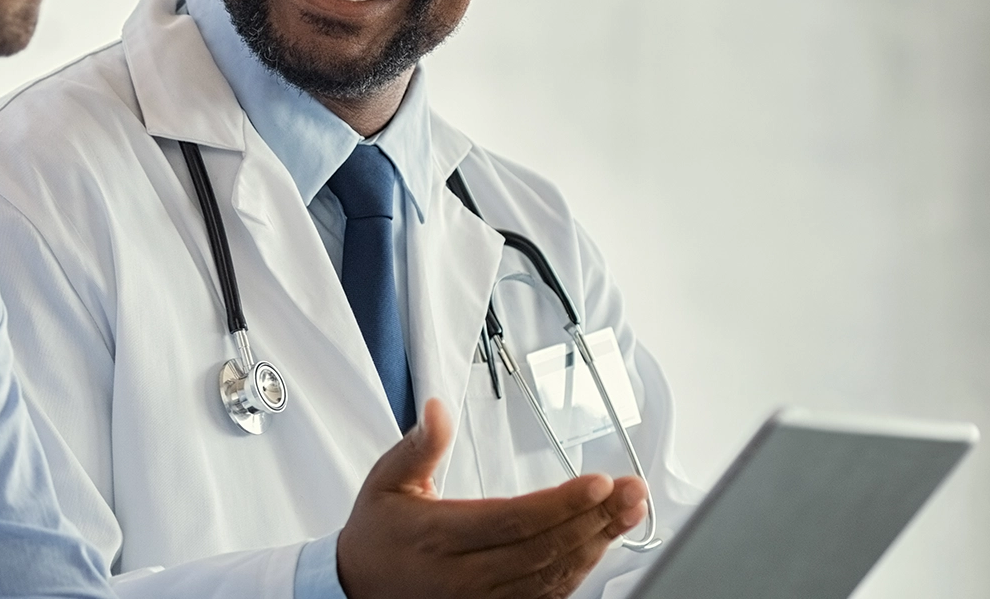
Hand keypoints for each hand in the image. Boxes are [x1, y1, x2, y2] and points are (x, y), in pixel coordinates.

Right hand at [336, 399, 648, 598]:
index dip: (561, 503)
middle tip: (633, 492)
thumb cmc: (377, 534)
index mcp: (440, 536)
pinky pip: (546, 596)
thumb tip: (437, 409)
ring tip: (629, 512)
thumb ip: (419, 445)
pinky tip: (600, 543)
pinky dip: (579, 571)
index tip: (599, 482)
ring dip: (597, 544)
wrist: (357, 589)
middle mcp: (465, 576)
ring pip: (552, 577)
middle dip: (595, 519)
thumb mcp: (386, 480)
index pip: (513, 520)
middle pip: (543, 549)